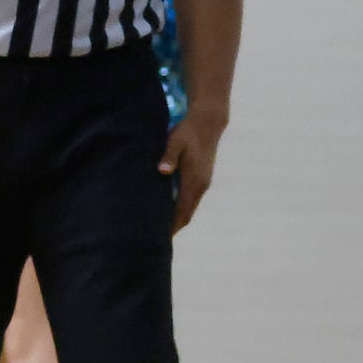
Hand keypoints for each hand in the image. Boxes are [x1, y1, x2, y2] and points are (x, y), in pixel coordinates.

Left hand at [159, 109, 227, 232]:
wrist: (208, 122)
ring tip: (160, 230)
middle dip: (172, 228)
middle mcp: (200, 186)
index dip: (171, 226)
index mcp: (194, 181)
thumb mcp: (175, 141)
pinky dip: (180, 209)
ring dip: (177, 219)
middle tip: (155, 240)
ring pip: (189, 208)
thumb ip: (168, 156)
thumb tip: (163, 171)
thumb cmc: (187, 132)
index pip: (182, 211)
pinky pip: (190, 200)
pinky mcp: (202, 178)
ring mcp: (203, 183)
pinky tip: (169, 211)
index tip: (158, 238)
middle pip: (186, 214)